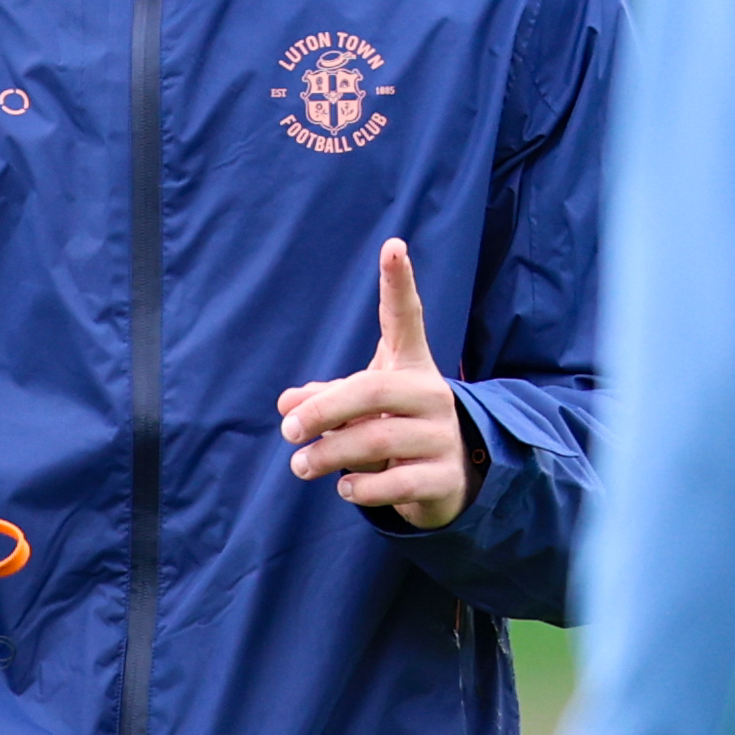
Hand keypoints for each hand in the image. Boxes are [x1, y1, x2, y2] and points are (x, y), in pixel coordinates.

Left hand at [276, 238, 471, 530]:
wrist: (448, 482)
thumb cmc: (395, 431)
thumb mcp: (362, 411)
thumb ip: (324, 402)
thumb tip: (286, 406)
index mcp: (411, 367)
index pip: (405, 318)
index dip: (399, 283)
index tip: (393, 246)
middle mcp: (431, 394)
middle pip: (371, 390)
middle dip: (323, 411)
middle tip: (288, 432)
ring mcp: (441, 436)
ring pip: (377, 439)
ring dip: (330, 455)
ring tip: (300, 465)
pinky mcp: (443, 478)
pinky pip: (394, 483)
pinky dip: (361, 488)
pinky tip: (345, 488)